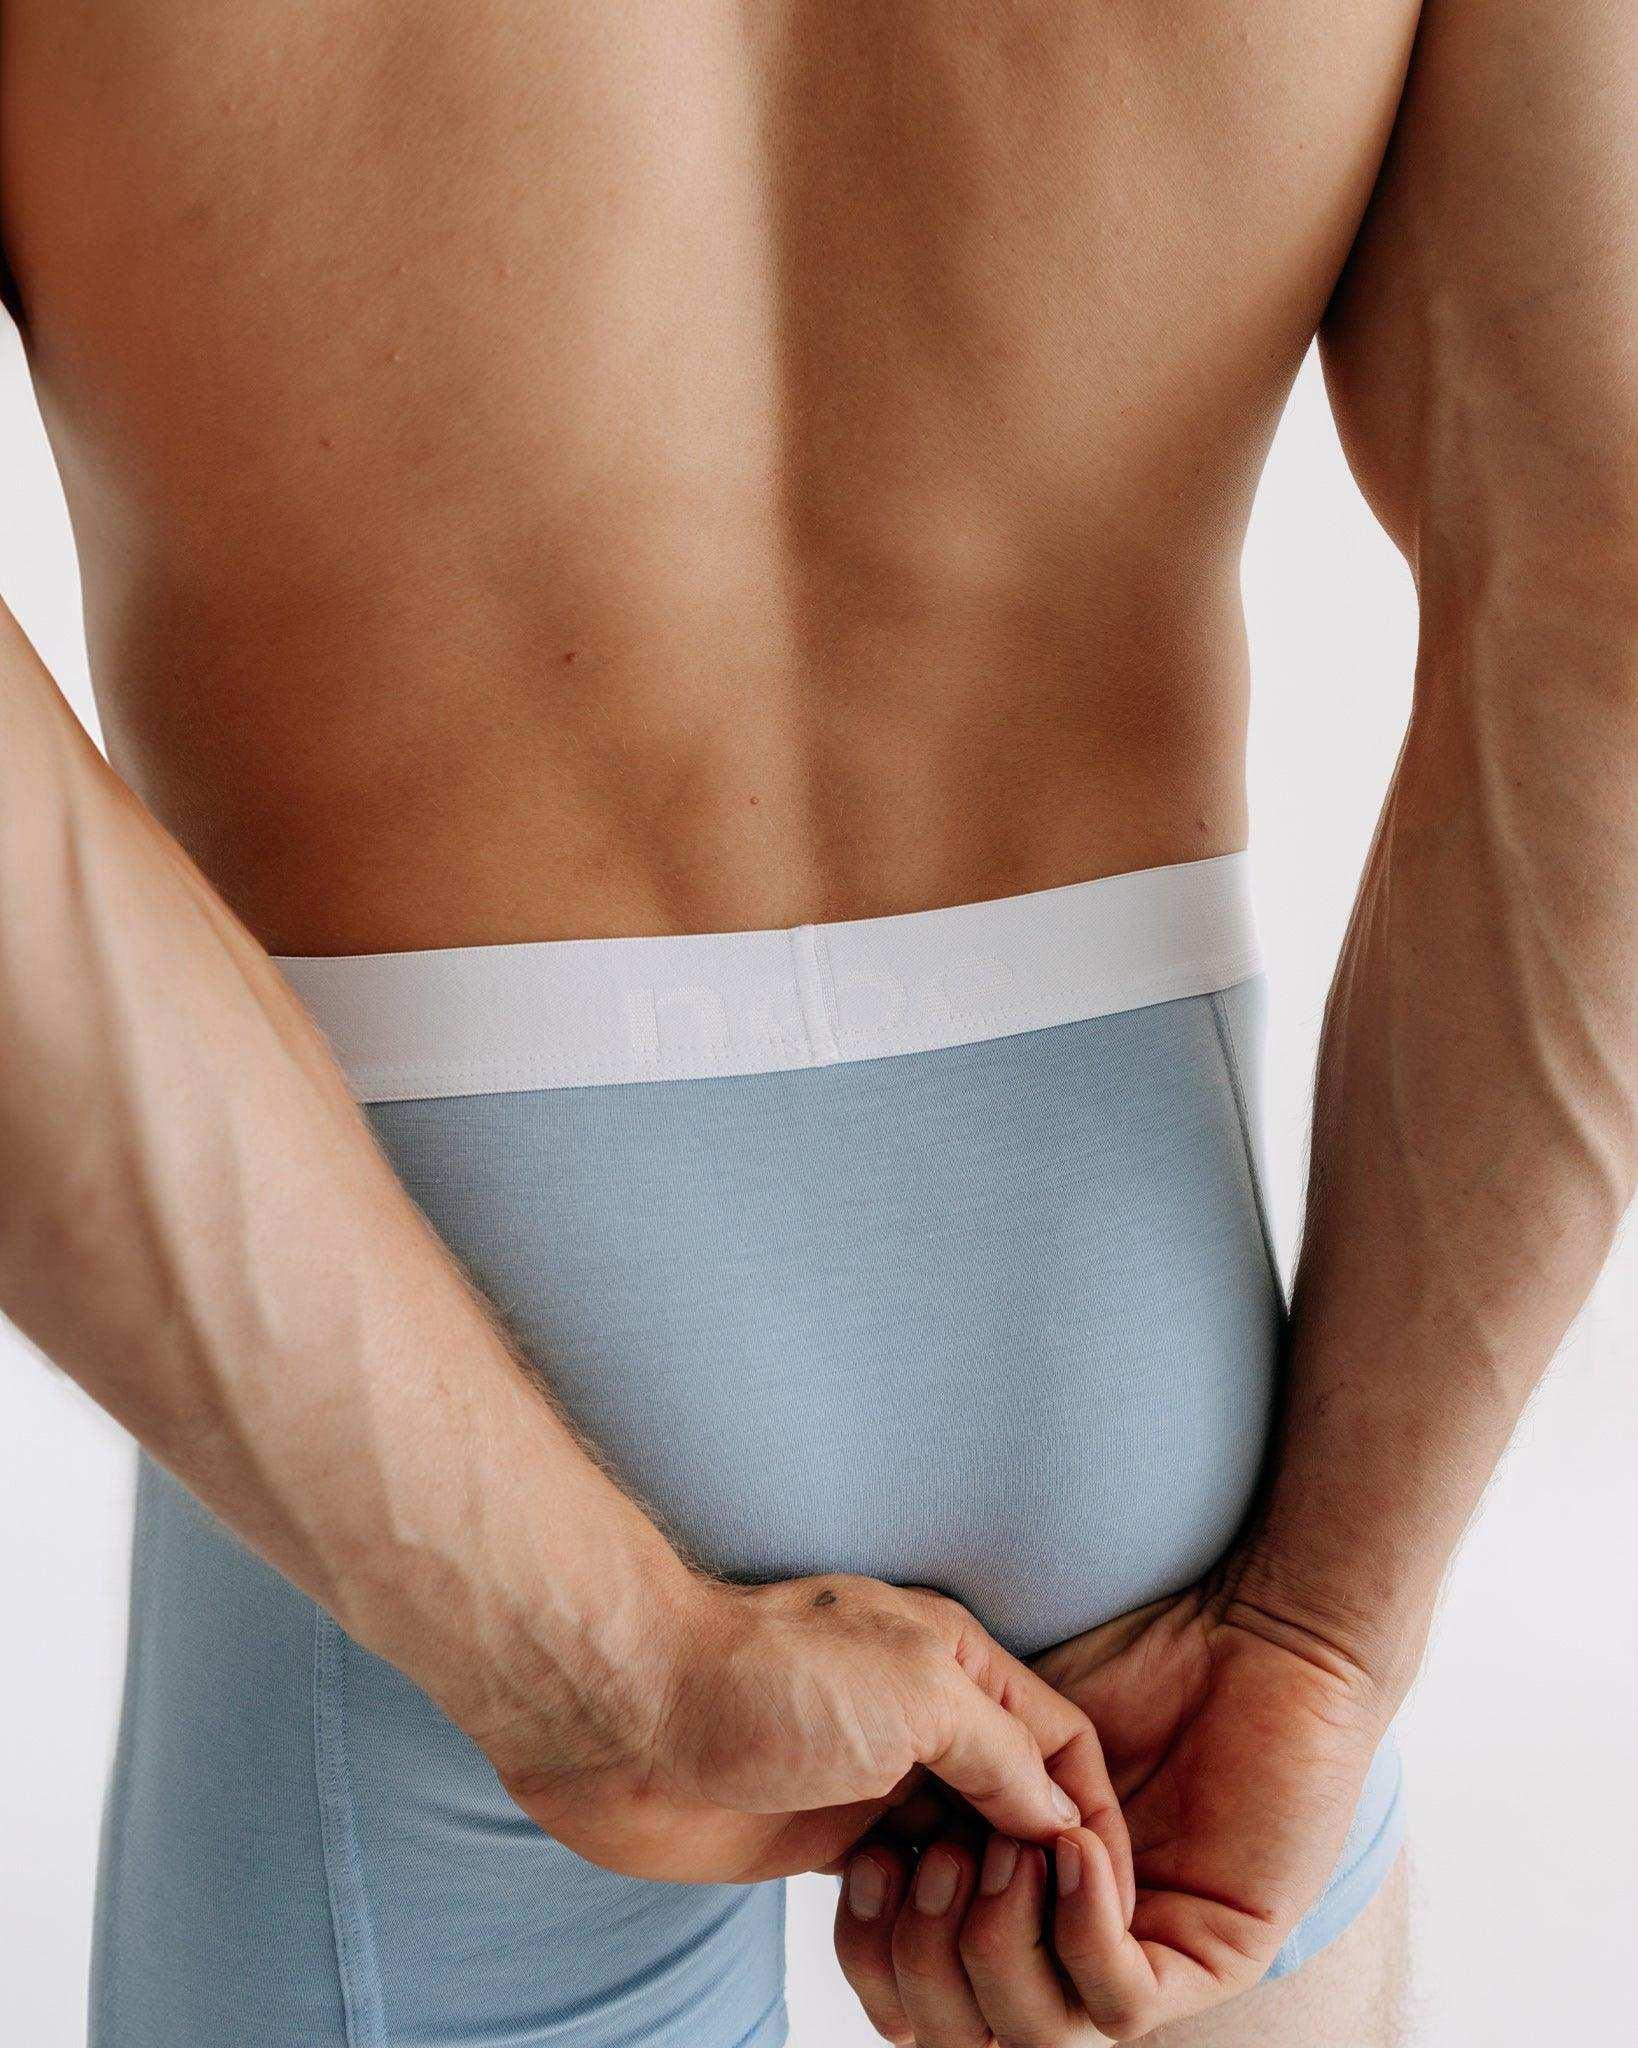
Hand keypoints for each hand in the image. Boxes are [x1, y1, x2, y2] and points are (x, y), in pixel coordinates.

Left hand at [490, 1570, 1135, 1887]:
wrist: (625, 1712)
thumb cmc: (765, 1678)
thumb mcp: (915, 1692)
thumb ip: (999, 1752)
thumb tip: (1059, 1820)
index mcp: (954, 1661)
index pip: (1062, 1744)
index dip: (1092, 1817)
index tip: (1102, 1890)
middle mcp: (922, 1718)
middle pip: (1016, 1811)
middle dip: (1028, 1875)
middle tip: (1017, 1922)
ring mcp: (871, 1780)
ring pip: (958, 1863)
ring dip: (963, 1910)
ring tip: (942, 1920)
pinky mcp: (821, 1837)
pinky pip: (895, 1896)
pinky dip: (908, 1929)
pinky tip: (902, 1943)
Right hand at [834, 1569, 1390, 2040]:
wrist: (1253, 1630)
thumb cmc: (1136, 1660)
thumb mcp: (1001, 1724)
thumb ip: (938, 1782)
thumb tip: (847, 1844)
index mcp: (1011, 1903)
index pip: (920, 1993)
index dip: (874, 1949)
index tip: (863, 1858)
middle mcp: (1070, 1948)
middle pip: (966, 2030)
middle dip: (927, 1958)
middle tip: (932, 1858)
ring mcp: (1143, 1958)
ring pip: (1037, 2033)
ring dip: (1000, 1944)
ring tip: (1001, 1846)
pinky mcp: (1215, 1957)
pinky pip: (1124, 2005)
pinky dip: (1083, 1935)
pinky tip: (1071, 1850)